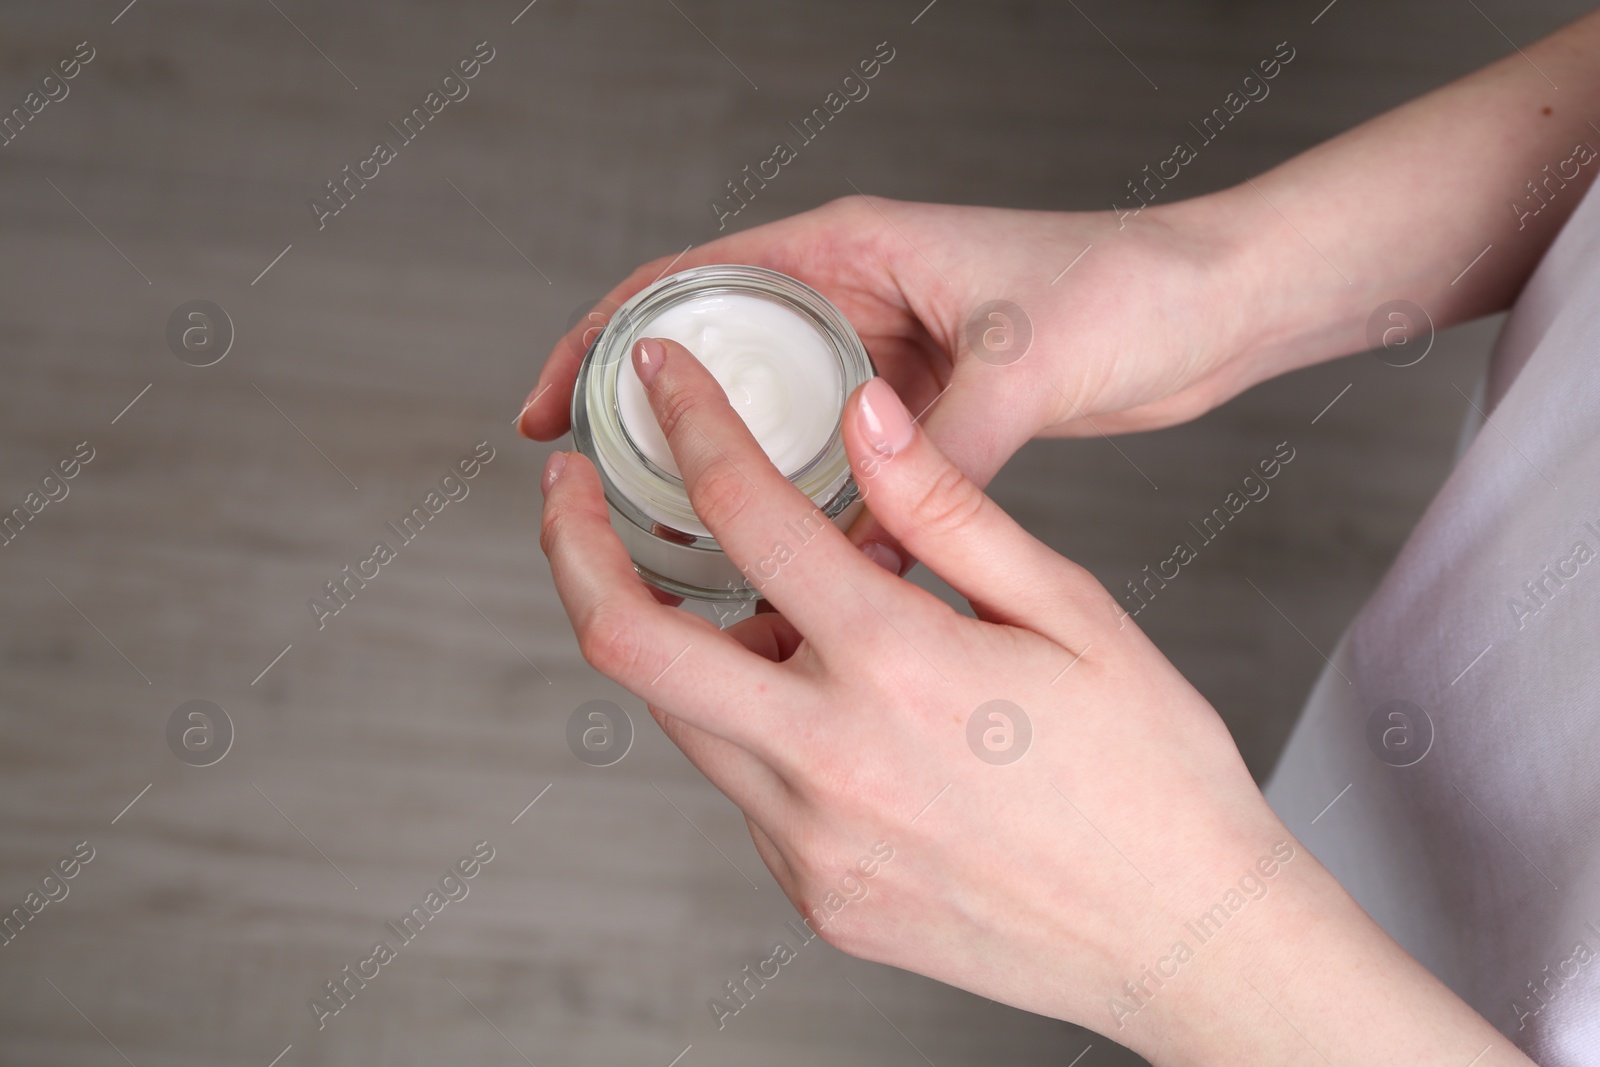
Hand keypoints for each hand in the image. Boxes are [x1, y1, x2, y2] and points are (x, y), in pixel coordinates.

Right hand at [521, 195, 1254, 567]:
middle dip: (639, 421)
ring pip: (767, 416)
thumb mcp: (1023, 364)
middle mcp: (853, 294)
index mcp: (851, 249)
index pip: (687, 283)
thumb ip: (938, 457)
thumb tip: (865, 559)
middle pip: (708, 354)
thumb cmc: (1128, 291)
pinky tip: (777, 565)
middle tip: (586, 500)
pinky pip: (831, 461)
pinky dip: (797, 507)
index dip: (603, 342)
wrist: (1213, 307)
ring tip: (667, 549)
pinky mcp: (919, 406)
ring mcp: (883, 354)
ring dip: (717, 476)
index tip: (551, 411)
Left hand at [540, 337, 1530, 1065]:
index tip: (662, 375)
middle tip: (572, 485)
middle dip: (574, 546)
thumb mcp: (1071, 611)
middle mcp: (830, 760)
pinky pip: (741, 785)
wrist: (1183, 938)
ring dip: (669, 636)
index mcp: (901, 665)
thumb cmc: (1150, 771)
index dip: (689, 423)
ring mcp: (809, 843)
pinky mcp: (813, 893)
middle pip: (629, 642)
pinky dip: (745, 721)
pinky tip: (815, 698)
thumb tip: (863, 414)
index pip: (746, 514)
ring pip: (677, 715)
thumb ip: (949, 509)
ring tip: (737, 594)